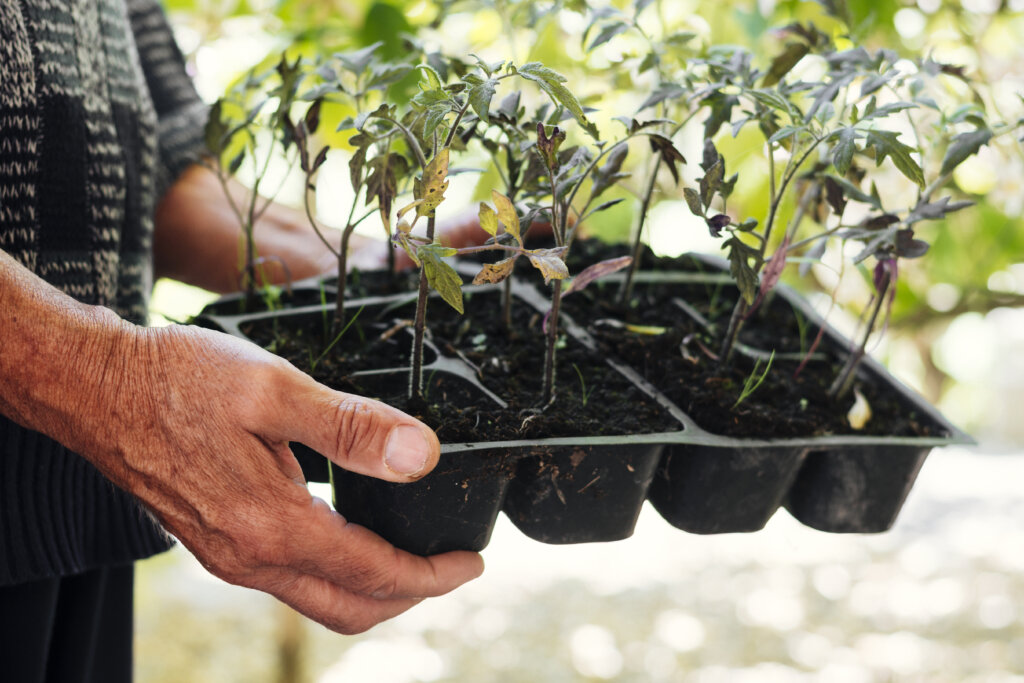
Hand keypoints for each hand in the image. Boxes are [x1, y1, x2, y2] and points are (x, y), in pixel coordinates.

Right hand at [97, 323, 483, 633]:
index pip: (375, 573)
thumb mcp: (275, 390)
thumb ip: (354, 427)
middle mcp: (250, 558)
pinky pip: (289, 580)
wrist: (98, 387)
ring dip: (372, 588)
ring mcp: (228, 557)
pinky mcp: (216, 544)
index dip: (432, 574)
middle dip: (409, 595)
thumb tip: (423, 456)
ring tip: (411, 556)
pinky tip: (350, 537)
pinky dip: (334, 573)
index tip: (471, 563)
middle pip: (350, 607)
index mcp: (272, 527)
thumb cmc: (179, 380)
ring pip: (319, 599)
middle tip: (449, 567)